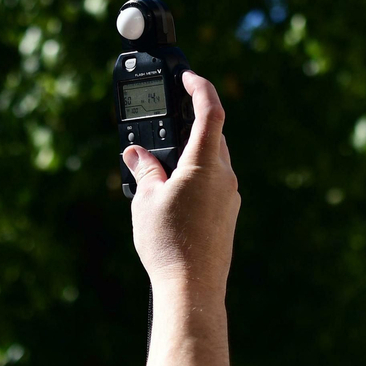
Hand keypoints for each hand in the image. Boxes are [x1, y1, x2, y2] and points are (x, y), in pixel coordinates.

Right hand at [122, 71, 239, 298]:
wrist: (193, 288)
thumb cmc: (168, 243)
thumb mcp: (146, 201)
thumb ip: (144, 170)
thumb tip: (136, 153)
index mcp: (205, 164)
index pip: (211, 112)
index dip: (200, 88)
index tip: (188, 77)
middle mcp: (224, 177)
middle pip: (213, 137)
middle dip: (189, 127)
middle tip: (164, 127)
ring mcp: (229, 198)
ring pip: (213, 163)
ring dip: (190, 156)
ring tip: (160, 169)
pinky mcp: (227, 217)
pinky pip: (213, 185)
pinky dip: (195, 179)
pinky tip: (172, 196)